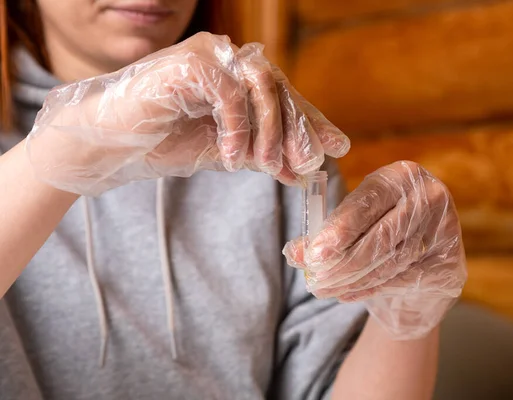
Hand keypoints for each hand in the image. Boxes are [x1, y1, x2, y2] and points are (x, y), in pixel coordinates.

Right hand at [26, 32, 349, 194]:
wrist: (110, 144)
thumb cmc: (163, 143)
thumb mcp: (226, 151)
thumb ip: (264, 155)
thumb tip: (305, 170)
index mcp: (236, 75)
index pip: (285, 94)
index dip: (310, 122)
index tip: (334, 149)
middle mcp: (226, 57)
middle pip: (280, 86)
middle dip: (296, 130)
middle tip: (304, 165)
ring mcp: (207, 54)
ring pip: (262, 83)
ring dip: (271, 128)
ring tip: (265, 165)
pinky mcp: (187, 63)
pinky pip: (229, 91)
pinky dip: (238, 127)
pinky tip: (232, 158)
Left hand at [283, 161, 466, 338]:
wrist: (422, 260)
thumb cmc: (380, 232)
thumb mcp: (354, 224)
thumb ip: (326, 234)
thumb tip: (295, 253)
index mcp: (401, 175)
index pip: (367, 202)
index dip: (339, 230)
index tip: (314, 254)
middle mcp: (429, 196)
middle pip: (380, 236)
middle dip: (342, 263)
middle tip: (315, 281)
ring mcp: (446, 230)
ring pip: (390, 261)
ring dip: (352, 280)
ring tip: (324, 289)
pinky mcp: (449, 263)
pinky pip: (403, 280)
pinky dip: (370, 289)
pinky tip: (347, 294)